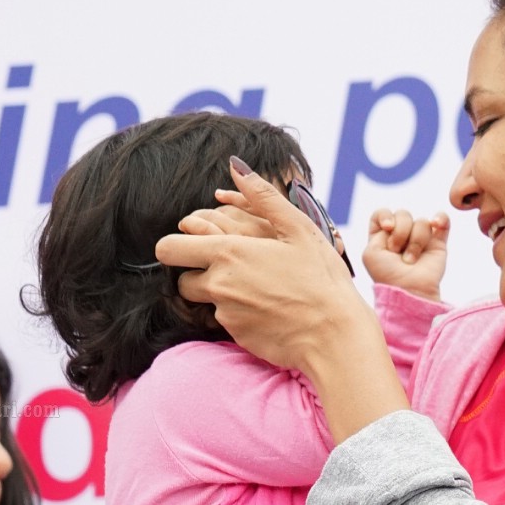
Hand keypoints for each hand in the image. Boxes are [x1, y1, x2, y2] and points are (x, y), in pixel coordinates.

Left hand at [158, 161, 368, 371]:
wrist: (335, 337)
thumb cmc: (322, 279)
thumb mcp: (298, 228)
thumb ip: (262, 196)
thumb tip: (236, 167)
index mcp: (228, 253)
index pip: (169, 249)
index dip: (177, 245)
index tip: (196, 244)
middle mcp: (219, 285)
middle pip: (180, 279)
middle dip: (196, 273)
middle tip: (228, 269)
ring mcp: (226, 315)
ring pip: (205, 302)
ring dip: (221, 294)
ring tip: (258, 289)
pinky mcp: (238, 337)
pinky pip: (228, 321)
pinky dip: (241, 314)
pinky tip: (269, 309)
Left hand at [364, 209, 449, 300]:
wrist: (409, 290)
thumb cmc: (387, 275)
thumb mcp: (371, 252)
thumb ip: (378, 229)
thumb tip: (398, 221)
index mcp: (382, 237)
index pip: (382, 213)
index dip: (385, 216)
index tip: (388, 227)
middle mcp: (401, 235)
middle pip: (402, 214)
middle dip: (400, 232)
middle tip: (397, 251)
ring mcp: (420, 238)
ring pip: (421, 221)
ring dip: (416, 242)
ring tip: (412, 259)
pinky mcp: (438, 242)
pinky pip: (442, 220)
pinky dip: (441, 219)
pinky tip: (436, 224)